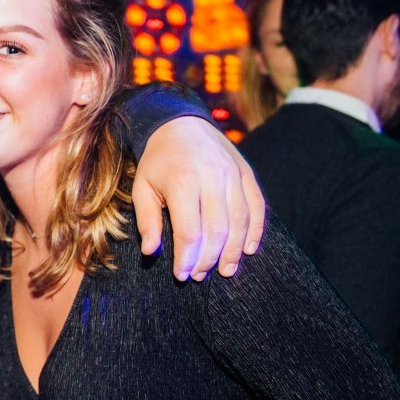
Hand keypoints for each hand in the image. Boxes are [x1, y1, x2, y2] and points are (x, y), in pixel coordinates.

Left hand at [132, 116, 264, 279]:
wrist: (180, 124)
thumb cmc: (158, 162)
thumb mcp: (142, 188)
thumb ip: (147, 220)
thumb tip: (151, 252)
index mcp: (182, 181)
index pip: (189, 231)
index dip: (187, 258)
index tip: (182, 275)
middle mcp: (211, 176)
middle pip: (216, 230)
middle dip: (209, 259)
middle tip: (201, 276)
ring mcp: (232, 173)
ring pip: (239, 221)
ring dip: (234, 251)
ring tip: (225, 270)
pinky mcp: (246, 172)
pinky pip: (256, 206)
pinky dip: (255, 230)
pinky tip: (248, 250)